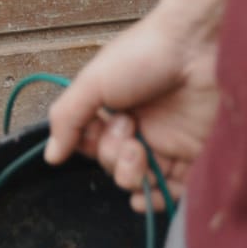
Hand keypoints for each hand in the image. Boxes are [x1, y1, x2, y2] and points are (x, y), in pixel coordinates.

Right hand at [44, 11, 219, 211]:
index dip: (89, 145)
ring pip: (140, 182)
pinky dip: (158, 200)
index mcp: (113, 109)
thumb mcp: (93, 81)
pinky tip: (145, 198)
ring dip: (131, 176)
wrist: (196, 47)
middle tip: (128, 126)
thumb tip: (50, 156)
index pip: (91, 144)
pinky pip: (174, 191)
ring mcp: (167, 143)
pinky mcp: (194, 156)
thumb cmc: (142, 54)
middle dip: (112, 154)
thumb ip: (68, 118)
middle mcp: (139, 128)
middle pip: (113, 165)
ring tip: (140, 151)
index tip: (93, 129)